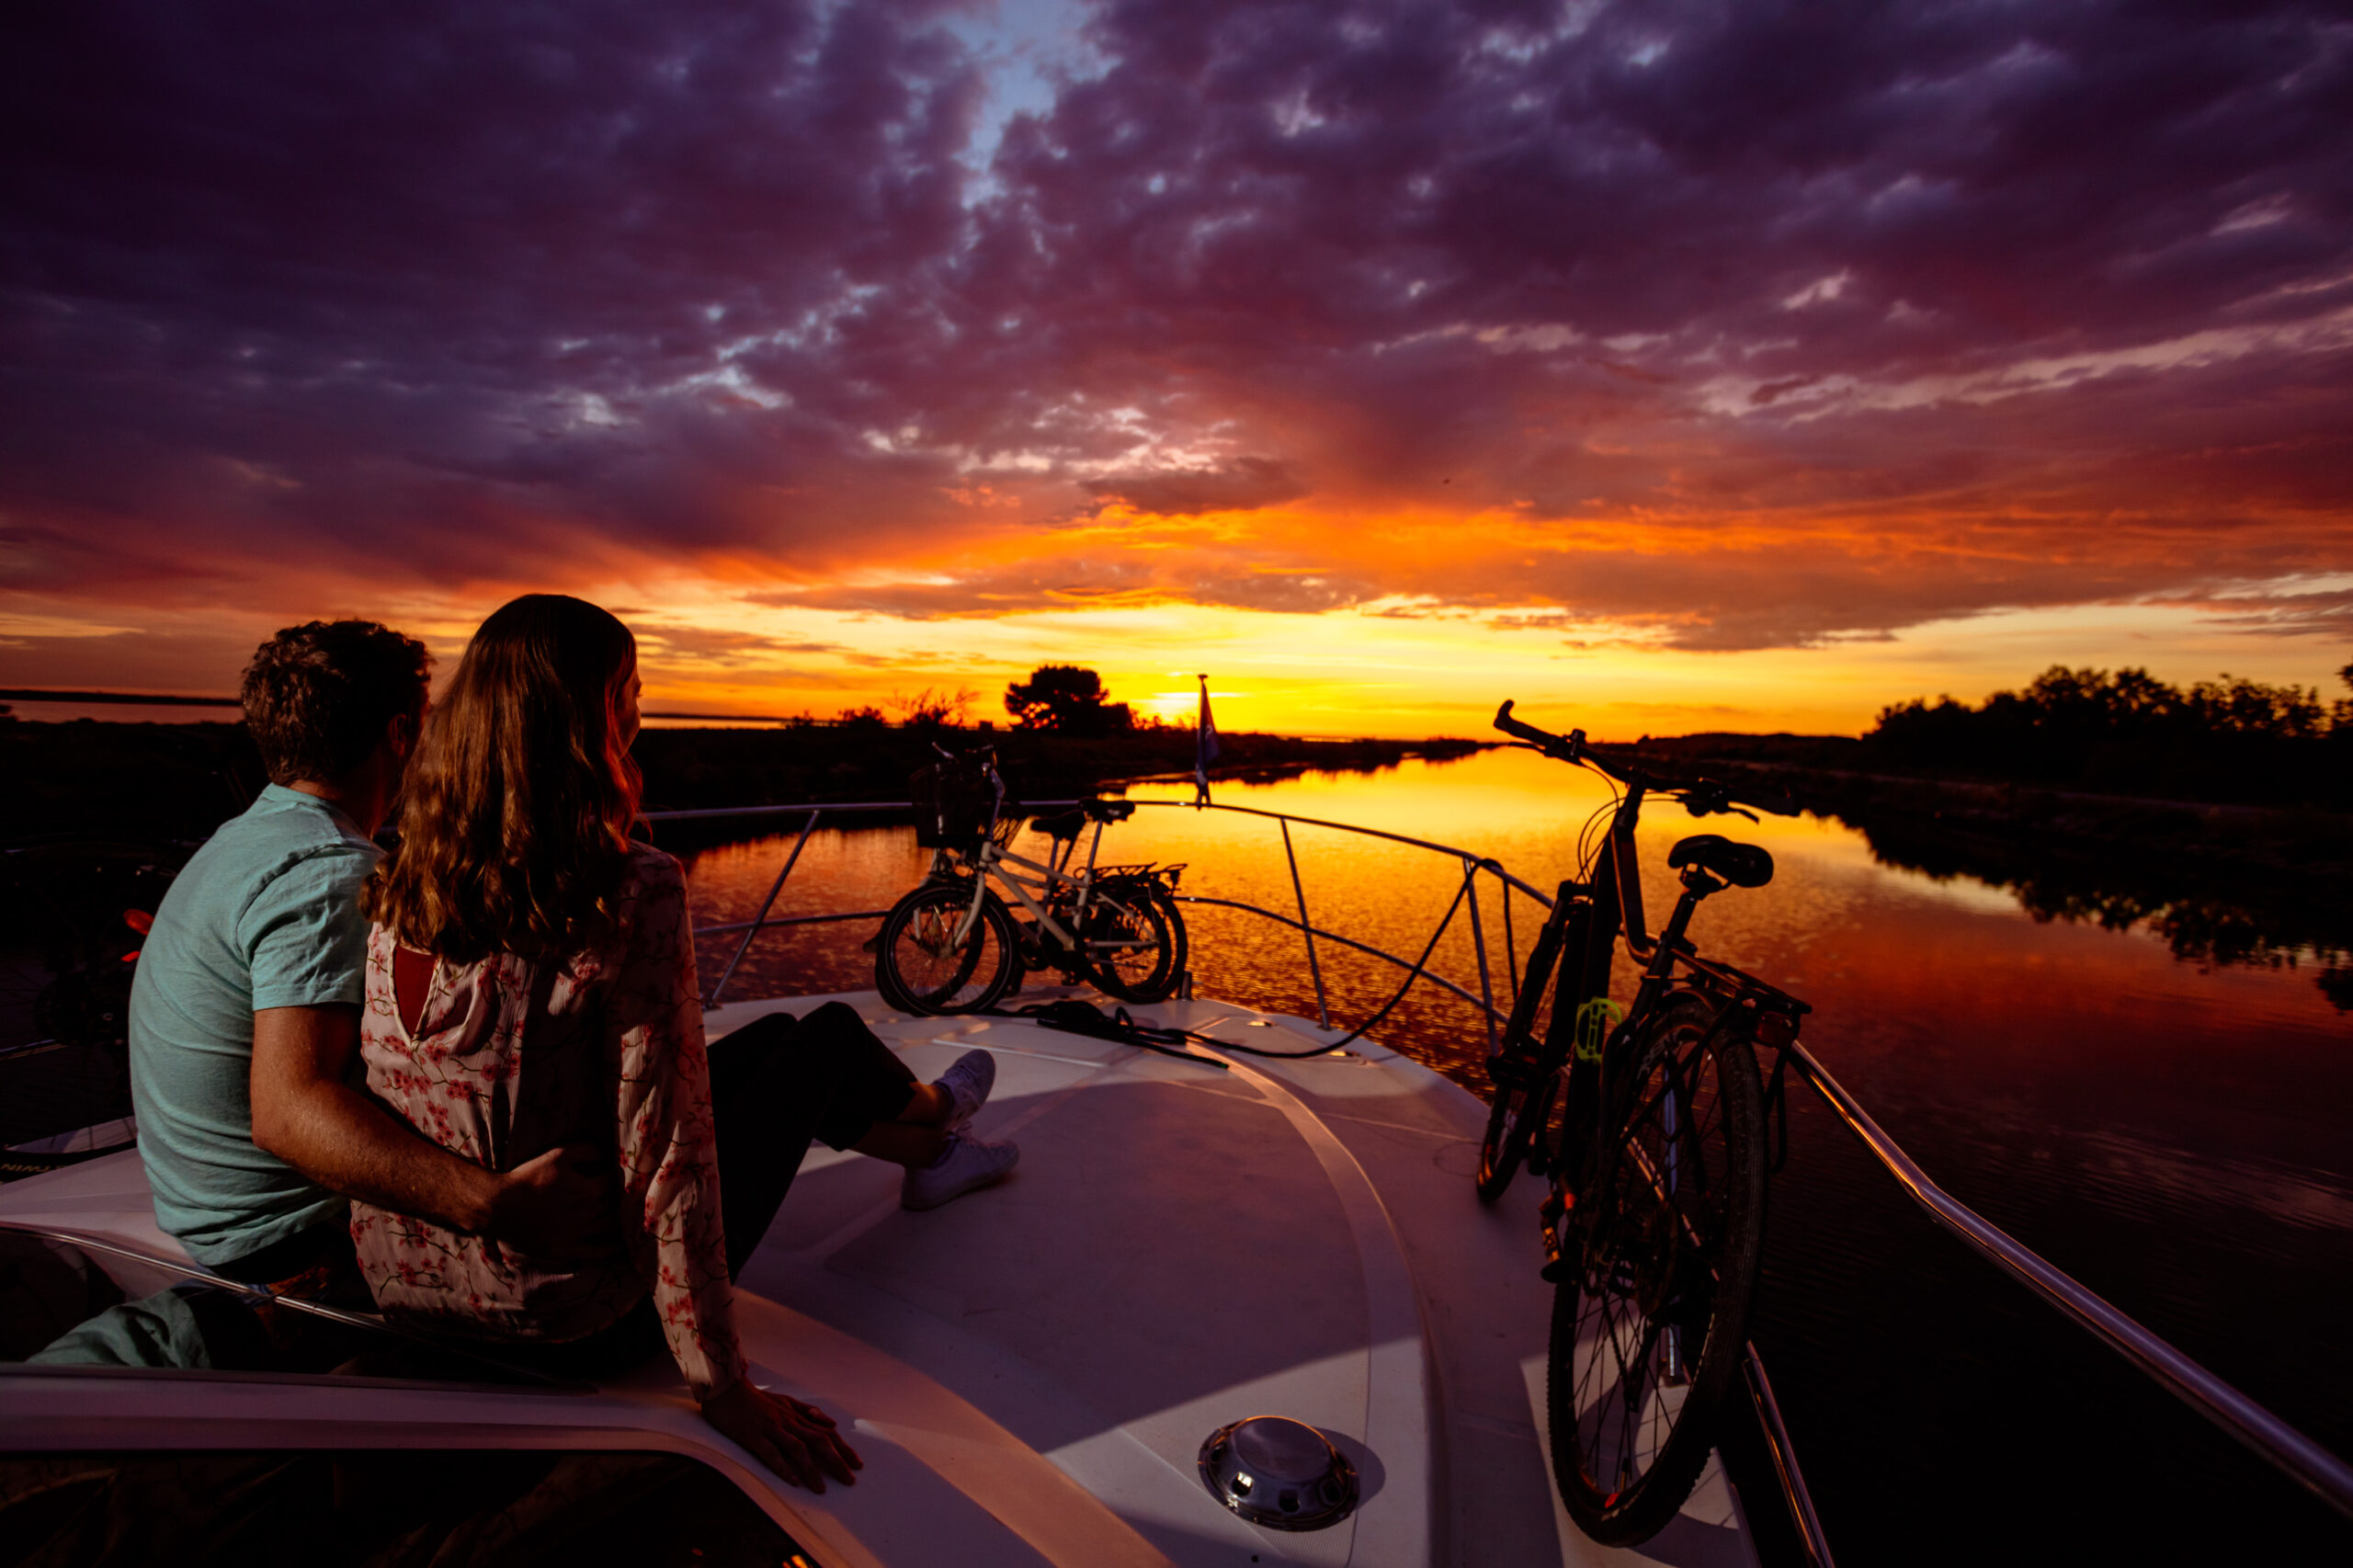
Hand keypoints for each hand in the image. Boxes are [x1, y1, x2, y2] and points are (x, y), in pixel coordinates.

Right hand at [485, 1143, 617, 1259]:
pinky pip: (593, 1252)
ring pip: (607, 1226)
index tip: (608, 1173)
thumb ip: (586, 1150)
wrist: (499, 1205)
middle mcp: (586, 1215)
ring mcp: (576, 1235)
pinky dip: (608, 1249)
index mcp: (588, 1192)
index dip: (611, 1176)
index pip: (612, 1182)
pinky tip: (619, 1246)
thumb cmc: (529, 1177)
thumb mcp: (558, 1154)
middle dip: (616, 1196)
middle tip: (617, 1191)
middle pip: (612, 1204)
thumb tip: (605, 1152)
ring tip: (623, 1213)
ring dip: (617, 1218)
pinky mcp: (564, 1249)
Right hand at [701, 1378, 861, 1492]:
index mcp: (796, 1415)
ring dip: (812, 1470)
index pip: (826, 1433)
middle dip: (836, 1462)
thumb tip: (833, 1422)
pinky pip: (771, 1453)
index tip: (857, 1464)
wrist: (726, 1389)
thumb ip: (809, 1412)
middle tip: (849, 1480)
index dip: (844, 1449)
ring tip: (822, 1488)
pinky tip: (793, 1480)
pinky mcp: (753, 1436)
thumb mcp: (786, 1401)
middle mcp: (788, 1422)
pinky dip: (783, 1467)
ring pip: (798, 1449)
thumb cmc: (756, 1398)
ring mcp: (771, 1428)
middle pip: (818, 1442)